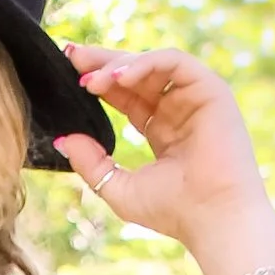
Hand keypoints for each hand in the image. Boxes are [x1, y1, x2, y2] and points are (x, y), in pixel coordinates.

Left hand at [56, 45, 272, 253]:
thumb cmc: (172, 211)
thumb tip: (63, 139)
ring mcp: (196, 98)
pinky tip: (118, 77)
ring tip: (92, 80)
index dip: (99, 81)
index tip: (68, 72)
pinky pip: (174, 62)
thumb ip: (91, 164)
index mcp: (162, 130)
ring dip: (119, 65)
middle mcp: (180, 110)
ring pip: (153, 63)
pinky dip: (145, 63)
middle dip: (103, 62)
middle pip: (136, 74)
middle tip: (71, 56)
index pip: (126, 95)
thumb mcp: (119, 188)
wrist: (212, 218)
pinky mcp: (211, 90)